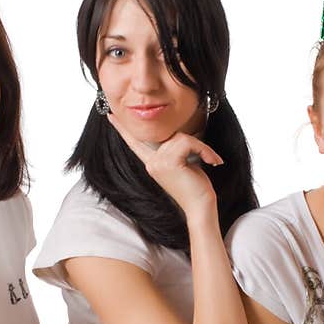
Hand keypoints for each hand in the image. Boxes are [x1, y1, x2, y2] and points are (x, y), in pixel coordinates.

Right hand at [107, 113, 222, 219]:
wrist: (200, 208)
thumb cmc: (196, 189)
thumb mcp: (182, 165)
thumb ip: (174, 150)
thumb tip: (178, 136)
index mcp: (152, 163)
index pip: (135, 143)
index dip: (122, 129)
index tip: (110, 116)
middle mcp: (152, 162)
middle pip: (171, 135)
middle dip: (194, 143)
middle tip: (210, 157)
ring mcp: (158, 162)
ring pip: (182, 137)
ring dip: (202, 147)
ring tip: (211, 161)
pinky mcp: (169, 162)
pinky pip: (189, 142)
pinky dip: (205, 150)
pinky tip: (212, 162)